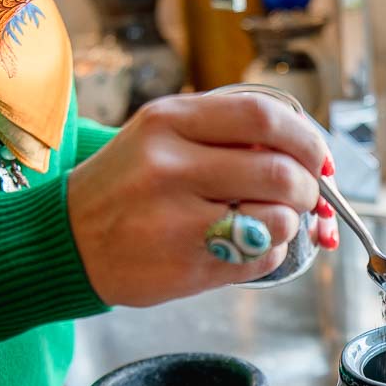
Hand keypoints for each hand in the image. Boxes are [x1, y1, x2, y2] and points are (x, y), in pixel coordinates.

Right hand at [67, 91, 339, 306]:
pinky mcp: (187, 267)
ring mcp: (177, 221)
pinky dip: (270, 252)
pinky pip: (262, 258)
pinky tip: (245, 244)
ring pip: (278, 220)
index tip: (317, 158)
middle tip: (305, 195)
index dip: (307, 140)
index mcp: (169, 122)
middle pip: (281, 173)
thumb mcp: (164, 136)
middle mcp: (171, 167)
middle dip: (309, 188)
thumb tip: (311, 156)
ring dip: (290, 223)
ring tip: (268, 220)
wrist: (67, 240)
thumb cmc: (130, 185)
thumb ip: (229, 134)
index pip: (264, 118)